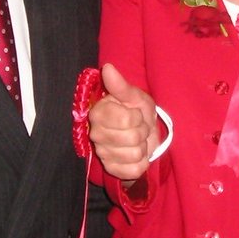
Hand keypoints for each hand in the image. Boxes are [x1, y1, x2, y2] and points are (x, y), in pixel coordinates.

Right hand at [88, 63, 158, 180]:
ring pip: (135, 154)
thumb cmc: (136, 111)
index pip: (127, 120)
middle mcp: (96, 133)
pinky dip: (141, 163)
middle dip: (142, 132)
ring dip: (142, 147)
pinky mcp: (111, 169)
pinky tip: (135, 155)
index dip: (138, 117)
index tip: (135, 114)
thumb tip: (107, 67)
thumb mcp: (133, 96)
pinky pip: (134, 170)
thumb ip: (120, 85)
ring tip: (137, 140)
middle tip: (138, 127)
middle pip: (133, 138)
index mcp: (99, 113)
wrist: (142, 133)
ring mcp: (102, 153)